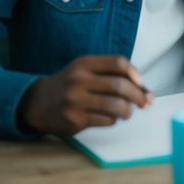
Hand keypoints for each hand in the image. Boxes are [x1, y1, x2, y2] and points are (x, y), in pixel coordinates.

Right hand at [18, 55, 152, 136]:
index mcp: (84, 64)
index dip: (135, 73)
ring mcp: (75, 101)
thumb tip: (145, 91)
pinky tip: (111, 117)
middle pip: (120, 86)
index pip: (118, 63)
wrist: (38, 103)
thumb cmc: (73, 85)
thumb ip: (112, 74)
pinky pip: (106, 120)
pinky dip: (114, 120)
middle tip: (145, 102)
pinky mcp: (74, 119)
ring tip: (127, 112)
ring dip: (128, 110)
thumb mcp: (86, 70)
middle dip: (138, 95)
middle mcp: (78, 80)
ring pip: (115, 106)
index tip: (141, 83)